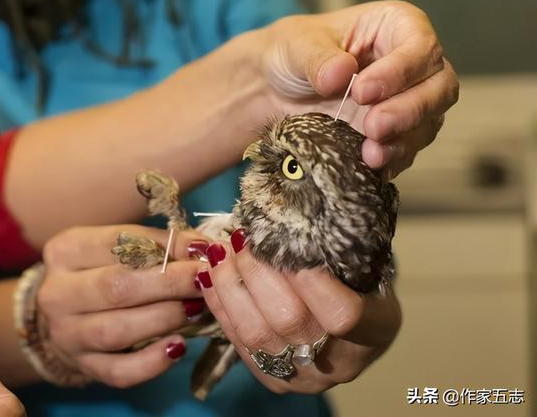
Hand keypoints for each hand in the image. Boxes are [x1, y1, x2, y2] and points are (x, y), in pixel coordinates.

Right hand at [38, 225, 205, 386]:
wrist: (65, 315)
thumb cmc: (100, 272)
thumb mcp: (118, 247)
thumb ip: (158, 244)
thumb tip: (201, 247)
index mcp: (66, 250)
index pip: (117, 243)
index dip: (164, 246)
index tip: (200, 250)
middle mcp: (58, 293)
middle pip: (116, 288)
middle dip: (169, 283)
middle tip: (203, 280)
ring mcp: (67, 334)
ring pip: (117, 331)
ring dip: (165, 319)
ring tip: (196, 309)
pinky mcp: (83, 366)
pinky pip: (119, 371)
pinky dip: (152, 362)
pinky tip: (177, 347)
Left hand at [196, 232, 400, 393]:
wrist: (353, 335)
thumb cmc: (361, 287)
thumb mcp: (366, 265)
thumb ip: (338, 246)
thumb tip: (298, 208)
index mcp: (375, 330)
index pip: (343, 314)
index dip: (310, 280)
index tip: (285, 242)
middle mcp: (340, 363)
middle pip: (289, 321)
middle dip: (257, 273)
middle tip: (241, 239)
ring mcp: (302, 377)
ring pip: (254, 334)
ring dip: (230, 286)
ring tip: (220, 252)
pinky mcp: (270, 379)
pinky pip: (236, 341)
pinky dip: (219, 303)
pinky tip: (211, 274)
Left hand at [254, 0, 458, 178]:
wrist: (274, 91)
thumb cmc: (293, 54)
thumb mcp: (296, 44)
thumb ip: (317, 57)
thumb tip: (341, 73)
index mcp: (395, 28)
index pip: (420, 48)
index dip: (399, 72)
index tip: (362, 92)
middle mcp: (410, 66)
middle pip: (439, 88)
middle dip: (410, 111)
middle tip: (374, 126)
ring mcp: (405, 103)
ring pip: (428, 124)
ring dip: (402, 142)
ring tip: (370, 154)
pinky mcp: (392, 136)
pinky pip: (406, 152)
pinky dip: (391, 162)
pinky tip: (370, 168)